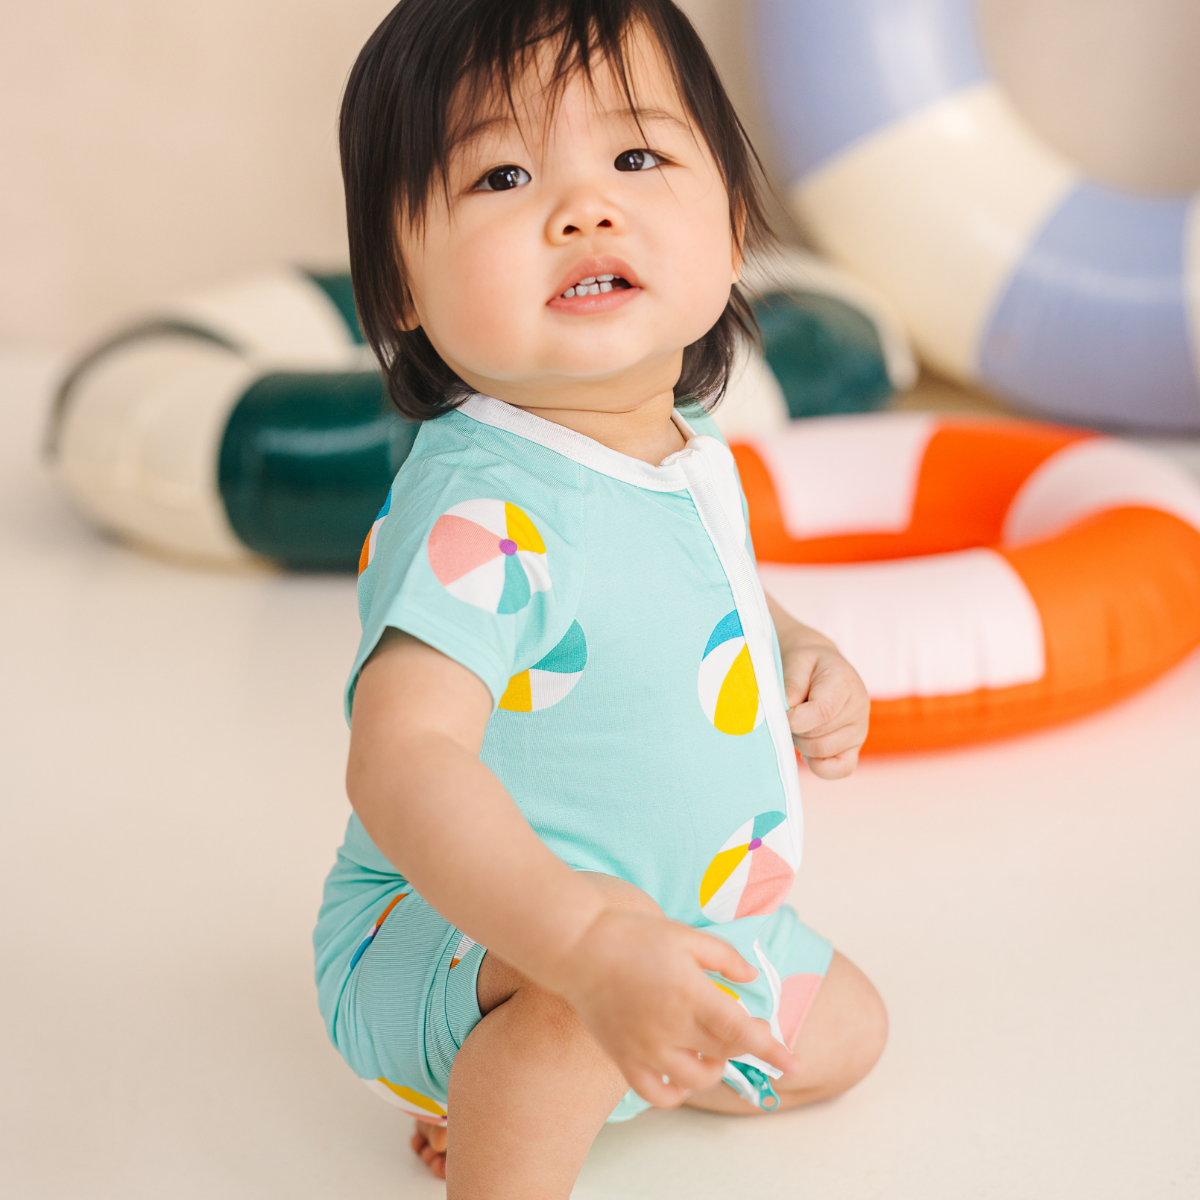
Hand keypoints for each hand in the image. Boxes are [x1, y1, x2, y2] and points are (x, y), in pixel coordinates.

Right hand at [553, 908, 799, 1107]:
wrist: (578, 946)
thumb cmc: (633, 935)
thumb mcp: (686, 935)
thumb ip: (724, 958)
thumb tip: (751, 980)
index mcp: (689, 993)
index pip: (741, 1031)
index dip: (771, 1048)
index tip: (794, 1062)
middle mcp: (670, 1027)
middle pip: (723, 1053)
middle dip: (743, 1044)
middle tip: (743, 1026)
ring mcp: (646, 1048)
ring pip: (696, 1079)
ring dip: (714, 1068)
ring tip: (712, 1047)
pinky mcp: (624, 1059)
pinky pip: (659, 1093)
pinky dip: (678, 1091)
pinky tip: (683, 1071)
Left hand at [782, 641, 869, 778]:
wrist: (823, 668)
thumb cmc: (807, 666)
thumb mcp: (796, 661)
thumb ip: (791, 684)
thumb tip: (788, 711)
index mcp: (844, 683)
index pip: (822, 712)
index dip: (795, 719)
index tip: (783, 713)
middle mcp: (858, 709)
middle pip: (819, 736)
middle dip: (796, 730)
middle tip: (791, 714)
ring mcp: (859, 731)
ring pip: (822, 753)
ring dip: (802, 743)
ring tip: (800, 725)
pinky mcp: (854, 748)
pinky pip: (841, 769)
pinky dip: (819, 765)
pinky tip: (808, 750)